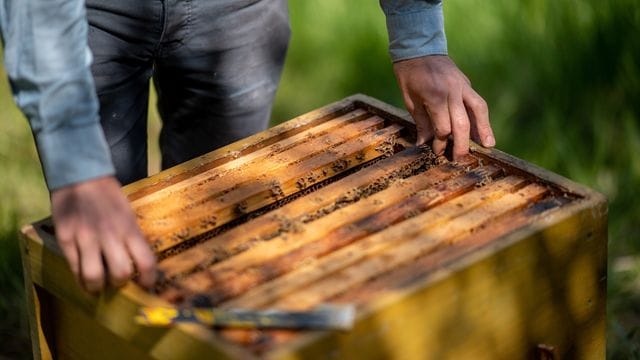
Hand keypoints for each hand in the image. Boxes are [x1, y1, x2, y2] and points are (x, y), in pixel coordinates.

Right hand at [51, 176, 156, 292]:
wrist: (80, 176)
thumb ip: (132, 237)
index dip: (148, 280)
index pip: (146, 262)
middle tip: (118, 281)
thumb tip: (138, 264)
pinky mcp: (66, 239)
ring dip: (98, 287)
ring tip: (98, 285)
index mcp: (129, 228)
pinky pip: (74, 269)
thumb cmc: (108, 196)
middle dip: (121, 283)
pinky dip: (80, 279)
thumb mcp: (128, 213)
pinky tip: (83, 279)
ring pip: (94, 277)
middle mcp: (109, 235)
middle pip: (121, 274)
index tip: (146, 285)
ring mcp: (85, 238)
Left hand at [393, 55, 494, 159]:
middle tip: (461, 159)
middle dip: (462, 144)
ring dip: (484, 129)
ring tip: (489, 145)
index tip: (437, 152)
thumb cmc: (410, 75)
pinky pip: (478, 102)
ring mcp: (462, 86)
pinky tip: (485, 130)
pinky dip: (482, 117)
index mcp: (434, 96)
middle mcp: (452, 91)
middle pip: (462, 123)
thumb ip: (421, 122)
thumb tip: (424, 143)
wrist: (418, 48)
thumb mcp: (409, 99)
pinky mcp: (467, 84)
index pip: (443, 127)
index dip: (441, 143)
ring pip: (478, 110)